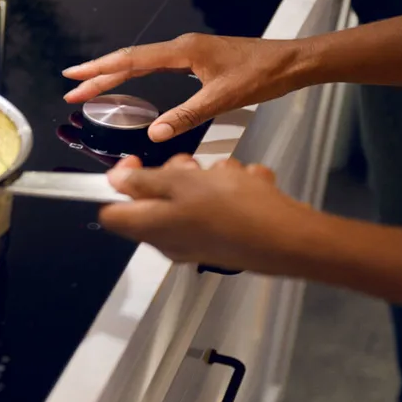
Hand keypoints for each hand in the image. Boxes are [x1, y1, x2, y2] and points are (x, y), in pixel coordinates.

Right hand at [62, 34, 304, 141]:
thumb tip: (154, 134)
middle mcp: (181, 47)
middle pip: (130, 60)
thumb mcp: (223, 99)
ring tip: (91, 87)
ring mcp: (188, 52)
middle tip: (72, 88)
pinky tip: (129, 83)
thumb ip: (186, 116)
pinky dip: (135, 75)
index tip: (75, 77)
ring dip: (115, 75)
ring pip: (141, 62)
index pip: (131, 60)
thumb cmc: (262, 74)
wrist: (291, 62)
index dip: (100, 70)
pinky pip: (155, 65)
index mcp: (183, 51)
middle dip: (99, 75)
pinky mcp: (196, 59)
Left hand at [99, 155, 311, 272]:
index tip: (138, 161)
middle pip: (156, 199)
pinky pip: (223, 204)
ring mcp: (200, 239)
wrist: (290, 240)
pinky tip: (251, 187)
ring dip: (211, 177)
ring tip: (231, 176)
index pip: (111, 212)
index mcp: (152, 228)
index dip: (118, 183)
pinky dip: (236, 190)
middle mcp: (171, 239)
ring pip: (195, 195)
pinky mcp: (227, 237)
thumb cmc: (232, 209)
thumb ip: (144, 181)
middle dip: (175, 173)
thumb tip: (114, 181)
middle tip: (194, 166)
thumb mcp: (181, 183)